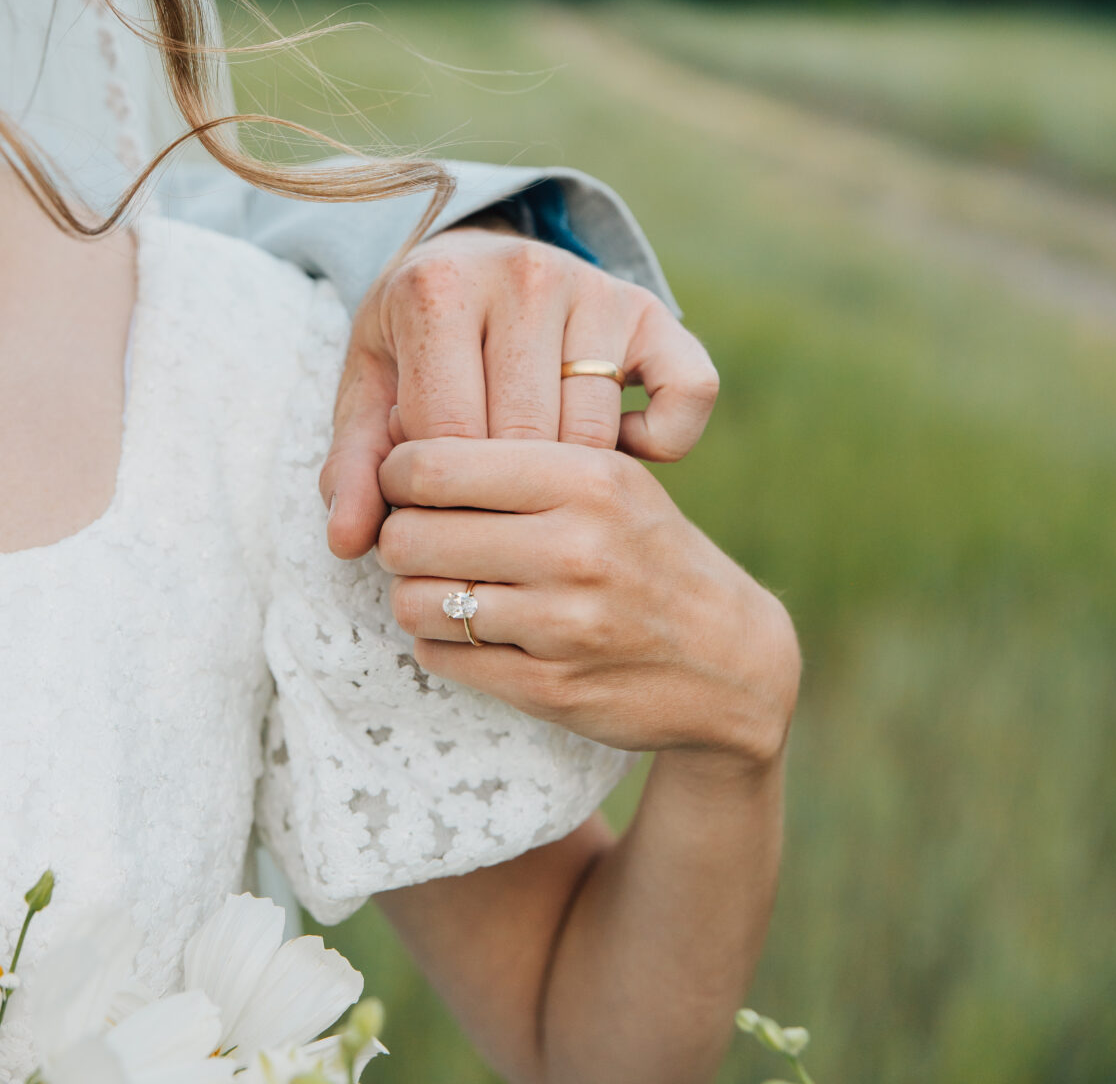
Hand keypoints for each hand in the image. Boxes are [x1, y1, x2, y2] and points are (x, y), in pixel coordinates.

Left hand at [321, 227, 718, 559]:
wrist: (481, 259)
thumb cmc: (417, 345)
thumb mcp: (371, 394)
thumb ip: (355, 465)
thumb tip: (350, 543)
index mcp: (439, 286)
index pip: (443, 440)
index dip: (433, 501)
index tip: (429, 508)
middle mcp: (526, 275)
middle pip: (520, 445)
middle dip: (497, 506)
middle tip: (482, 516)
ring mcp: (598, 289)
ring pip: (592, 440)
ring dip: (569, 489)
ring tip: (534, 490)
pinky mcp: (655, 309)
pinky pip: (685, 394)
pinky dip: (661, 441)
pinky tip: (617, 448)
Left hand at [375, 437, 799, 764]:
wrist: (729, 660)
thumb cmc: (645, 550)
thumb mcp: (606, 477)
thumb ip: (512, 452)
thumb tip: (385, 426)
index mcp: (586, 476)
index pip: (433, 464)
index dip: (396, 472)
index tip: (404, 481)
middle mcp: (576, 548)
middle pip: (409, 535)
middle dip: (399, 537)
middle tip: (419, 538)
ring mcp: (563, 625)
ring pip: (414, 600)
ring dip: (416, 594)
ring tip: (447, 583)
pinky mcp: (549, 688)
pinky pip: (441, 655)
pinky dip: (442, 640)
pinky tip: (476, 628)